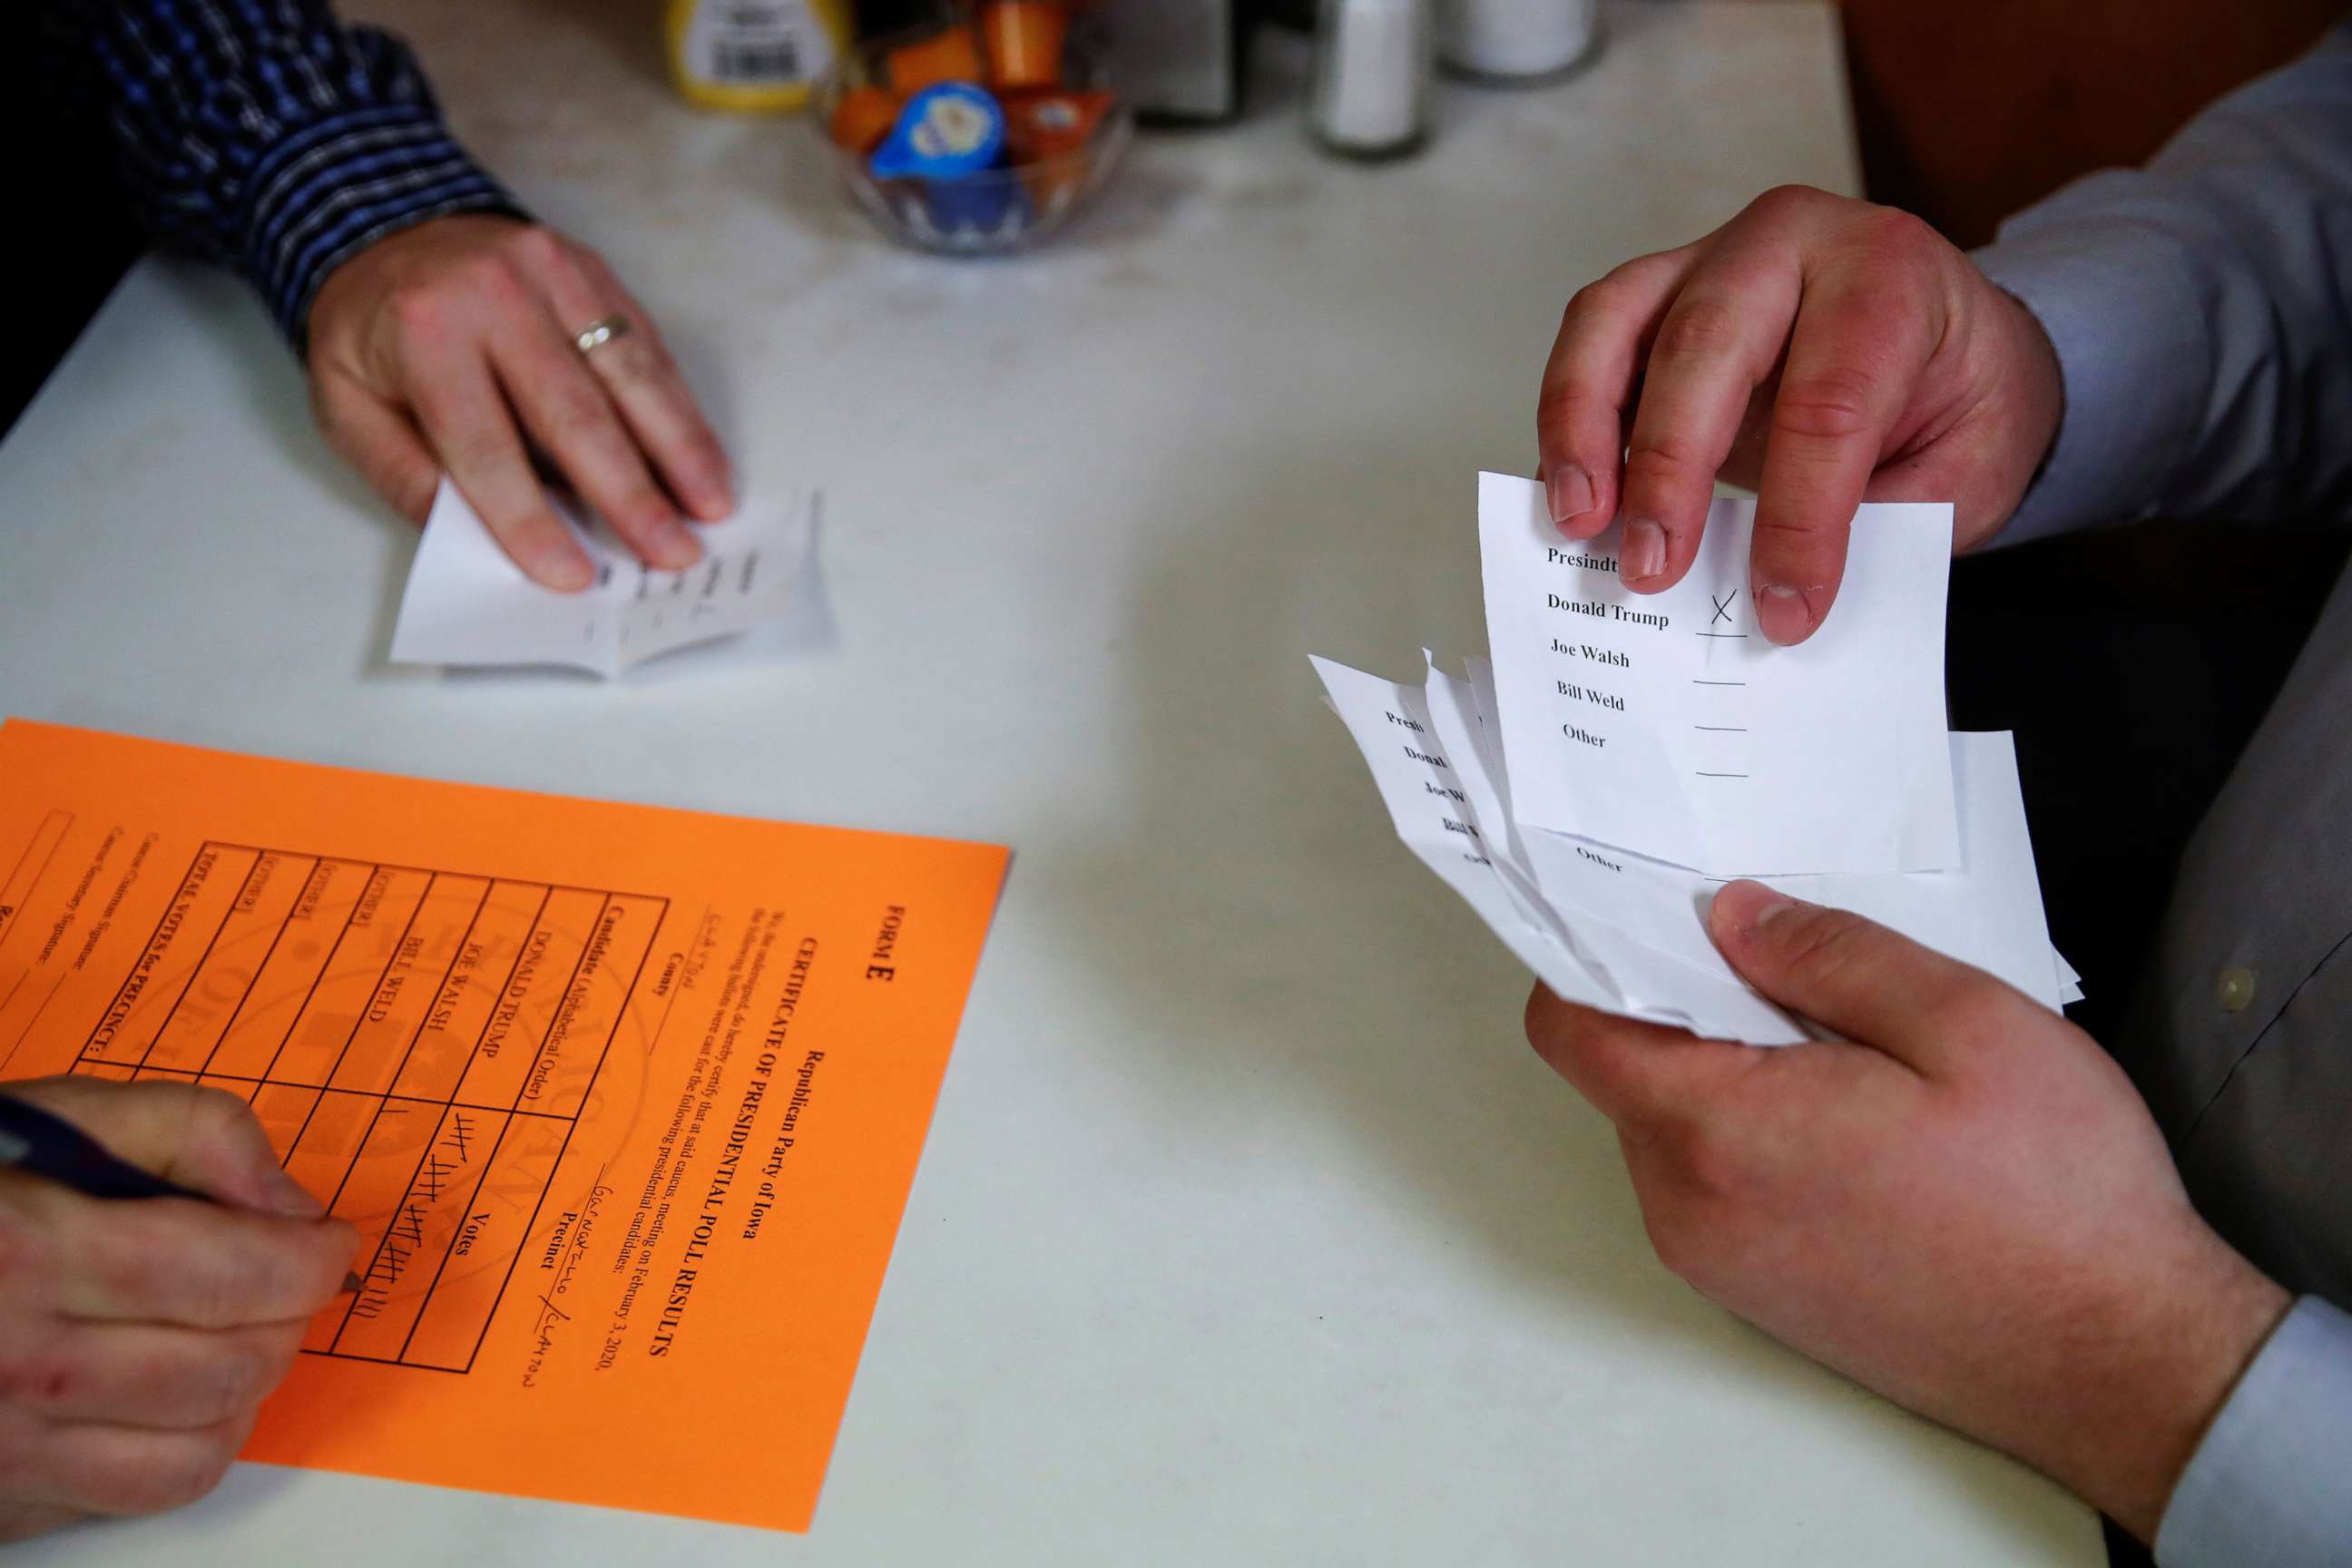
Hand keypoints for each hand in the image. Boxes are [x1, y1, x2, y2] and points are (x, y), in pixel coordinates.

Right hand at [0, 1079, 355, 1541]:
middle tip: (280, 1284)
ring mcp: (7, 1446)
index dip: (312, 1259)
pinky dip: (181, 1448)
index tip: (328, 1243)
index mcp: (34, 1251)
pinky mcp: (1, 1499)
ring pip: (200, 1450)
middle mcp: (20, 1363)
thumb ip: (192, 1133)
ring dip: (247, 1392)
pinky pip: (137, 1497)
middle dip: (287, 1319)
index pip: (235, 1275)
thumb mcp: (58, 1117)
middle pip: (231, 1368)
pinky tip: (164, 1393)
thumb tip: (292, 1207)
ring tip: (231, 1338)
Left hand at [307, 215, 735, 590]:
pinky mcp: (592, 272)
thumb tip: (481, 542)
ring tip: (710, 508)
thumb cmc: (370, 331)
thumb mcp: (347, 406)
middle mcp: (495, 295)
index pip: (484, 442)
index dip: (528, 516)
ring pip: (629, 373)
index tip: (571, 575)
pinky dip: (680, 408)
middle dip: (628, 493)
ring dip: (678, 448)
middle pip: (573, 410)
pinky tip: (703, 457)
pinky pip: (646, 346)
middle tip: (671, 553)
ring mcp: (553, 274)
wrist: (386, 224)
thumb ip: (408, 474)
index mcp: (423, 331)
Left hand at [1525, 882, 2290, 1540]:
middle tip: (1790, 970)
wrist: (2125, 1366)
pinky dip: (1754, 1139)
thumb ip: (1829, 953)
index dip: (1599, 957)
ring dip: (1727, 1077)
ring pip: (1672, 1132)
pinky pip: (1714, 1190)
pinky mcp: (1760, 1298)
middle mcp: (1690, 1209)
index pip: (1574, 1029)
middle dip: (1684, 1009)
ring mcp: (1720, 1265)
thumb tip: (1731, 914)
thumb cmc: (2058, 1197)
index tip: (1657, 912)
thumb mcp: (1964, 1023)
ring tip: (1844, 1052)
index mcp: (1718, 1131)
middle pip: (1624, 1075)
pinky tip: (1857, 1124)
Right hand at [1535, 185, 2063, 642]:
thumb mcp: (1966, 466)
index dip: (1800, 518)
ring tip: (1581, 525)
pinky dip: (1567, 421)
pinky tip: (1574, 496)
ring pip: (1615, 322)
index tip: (1783, 609)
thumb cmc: (1956, 398)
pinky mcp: (1653, 293)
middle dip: (1673, 469)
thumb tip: (1781, 595)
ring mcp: (1708, 259)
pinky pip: (1588, 340)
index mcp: (1888, 278)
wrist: (1947, 341)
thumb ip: (1884, 523)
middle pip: (1706, 343)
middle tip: (1654, 570)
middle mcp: (1791, 244)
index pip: (1831, 401)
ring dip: (1583, 431)